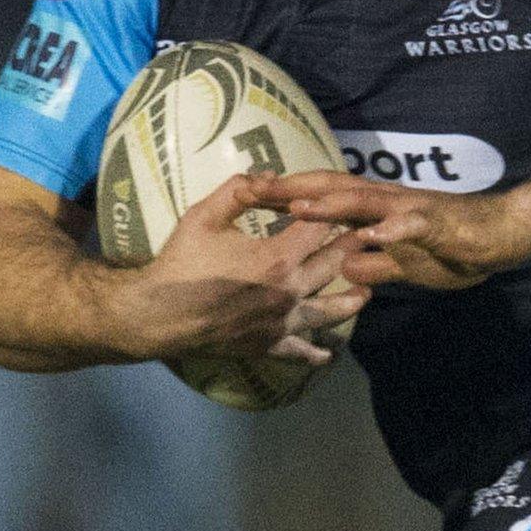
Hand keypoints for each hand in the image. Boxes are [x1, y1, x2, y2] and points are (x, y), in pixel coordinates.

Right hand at [107, 172, 371, 361]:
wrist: (156, 315)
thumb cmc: (181, 262)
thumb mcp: (204, 216)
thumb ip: (239, 190)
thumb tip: (270, 176)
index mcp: (277, 257)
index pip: (321, 228)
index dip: (336, 211)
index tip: (351, 203)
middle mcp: (289, 291)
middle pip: (335, 266)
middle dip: (355, 249)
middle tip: (373, 239)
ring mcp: (282, 322)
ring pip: (330, 311)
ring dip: (351, 300)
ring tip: (367, 292)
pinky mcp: (268, 344)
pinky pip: (299, 351)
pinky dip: (315, 353)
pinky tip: (327, 354)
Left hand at [252, 171, 530, 290]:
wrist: (503, 233)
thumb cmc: (455, 247)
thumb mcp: (404, 266)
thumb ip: (374, 264)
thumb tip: (343, 266)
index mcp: (376, 211)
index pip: (323, 199)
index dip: (286, 197)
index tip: (248, 196)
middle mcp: (386, 202)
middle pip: (331, 190)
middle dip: (292, 190)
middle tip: (249, 188)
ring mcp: (410, 210)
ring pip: (364, 201)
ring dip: (329, 204)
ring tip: (295, 206)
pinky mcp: (436, 224)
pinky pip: (411, 226)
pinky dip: (390, 229)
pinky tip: (370, 234)